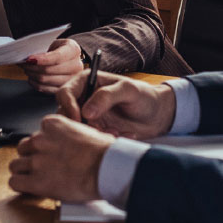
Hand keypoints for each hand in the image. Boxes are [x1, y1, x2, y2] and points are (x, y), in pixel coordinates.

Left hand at [7, 114, 114, 200]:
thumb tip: (79, 139)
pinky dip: (21, 186)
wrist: (107, 170)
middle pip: (23, 148)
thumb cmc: (105, 153)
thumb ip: (74, 134)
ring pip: (15, 165)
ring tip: (37, 178)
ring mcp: (36, 161)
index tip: (51, 152)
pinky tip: (29, 187)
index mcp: (53, 125)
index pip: (37, 132)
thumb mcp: (88, 132)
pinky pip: (14, 182)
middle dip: (32, 157)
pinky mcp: (35, 181)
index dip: (43, 145)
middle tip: (44, 166)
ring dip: (25, 172)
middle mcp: (41, 140)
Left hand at [21, 38, 84, 93]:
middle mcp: (77, 66)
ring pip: (46, 80)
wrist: (66, 57)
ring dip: (32, 75)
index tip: (29, 59)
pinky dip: (35, 83)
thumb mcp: (53, 42)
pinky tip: (31, 78)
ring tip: (27, 69)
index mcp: (74, 50)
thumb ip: (43, 49)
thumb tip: (28, 58)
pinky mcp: (64, 89)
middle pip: (49, 70)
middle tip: (24, 63)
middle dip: (33, 67)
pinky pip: (46, 89)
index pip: (57, 57)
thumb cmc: (57, 48)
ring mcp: (72, 79)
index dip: (42, 59)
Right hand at [54, 71, 176, 138]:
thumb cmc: (145, 97)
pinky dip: (103, 140)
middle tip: (98, 130)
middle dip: (80, 125)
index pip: (64, 93)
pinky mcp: (95, 131)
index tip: (79, 119)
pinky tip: (119, 135)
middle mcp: (84, 99)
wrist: (158, 116)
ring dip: (93, 134)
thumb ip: (106, 96)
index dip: (68, 106)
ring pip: (76, 129)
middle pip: (65, 114)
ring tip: (114, 132)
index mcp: (86, 82)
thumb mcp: (128, 90)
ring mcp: (88, 117)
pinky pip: (90, 139)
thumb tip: (86, 111)